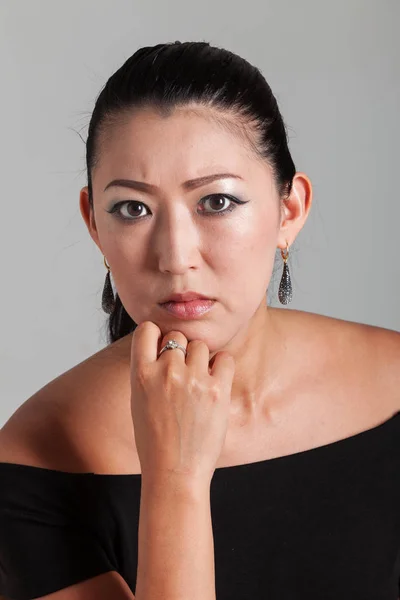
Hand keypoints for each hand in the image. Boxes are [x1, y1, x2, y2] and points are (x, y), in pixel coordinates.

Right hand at [129, 321, 234, 485]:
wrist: (174, 472)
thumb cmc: (154, 440)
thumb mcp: (138, 400)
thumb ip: (148, 371)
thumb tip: (163, 347)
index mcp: (141, 374)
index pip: (147, 329)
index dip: (156, 335)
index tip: (162, 347)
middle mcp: (166, 372)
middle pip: (178, 337)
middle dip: (181, 351)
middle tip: (182, 375)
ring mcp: (192, 379)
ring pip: (200, 346)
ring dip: (200, 359)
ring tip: (198, 383)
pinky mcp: (217, 389)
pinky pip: (224, 358)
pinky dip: (221, 366)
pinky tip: (215, 382)